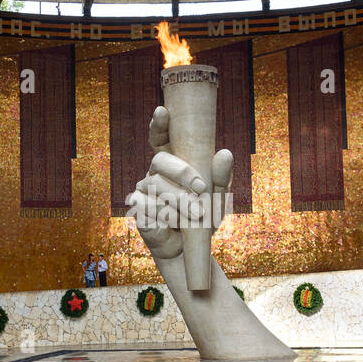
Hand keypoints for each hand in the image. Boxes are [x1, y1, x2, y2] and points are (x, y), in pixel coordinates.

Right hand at [126, 106, 231, 257]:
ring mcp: (143, 191)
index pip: (161, 139)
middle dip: (182, 172)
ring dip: (179, 199)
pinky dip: (168, 215)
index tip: (162, 111)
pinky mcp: (138, 210)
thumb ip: (221, 176)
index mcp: (171, 163)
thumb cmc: (202, 218)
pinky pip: (149, 206)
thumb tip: (224, 153)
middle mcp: (154, 173)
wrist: (189, 250)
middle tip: (201, 188)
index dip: (159, 125)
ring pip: (156, 185)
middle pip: (160, 161)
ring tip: (196, 214)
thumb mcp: (218, 197)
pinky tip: (176, 223)